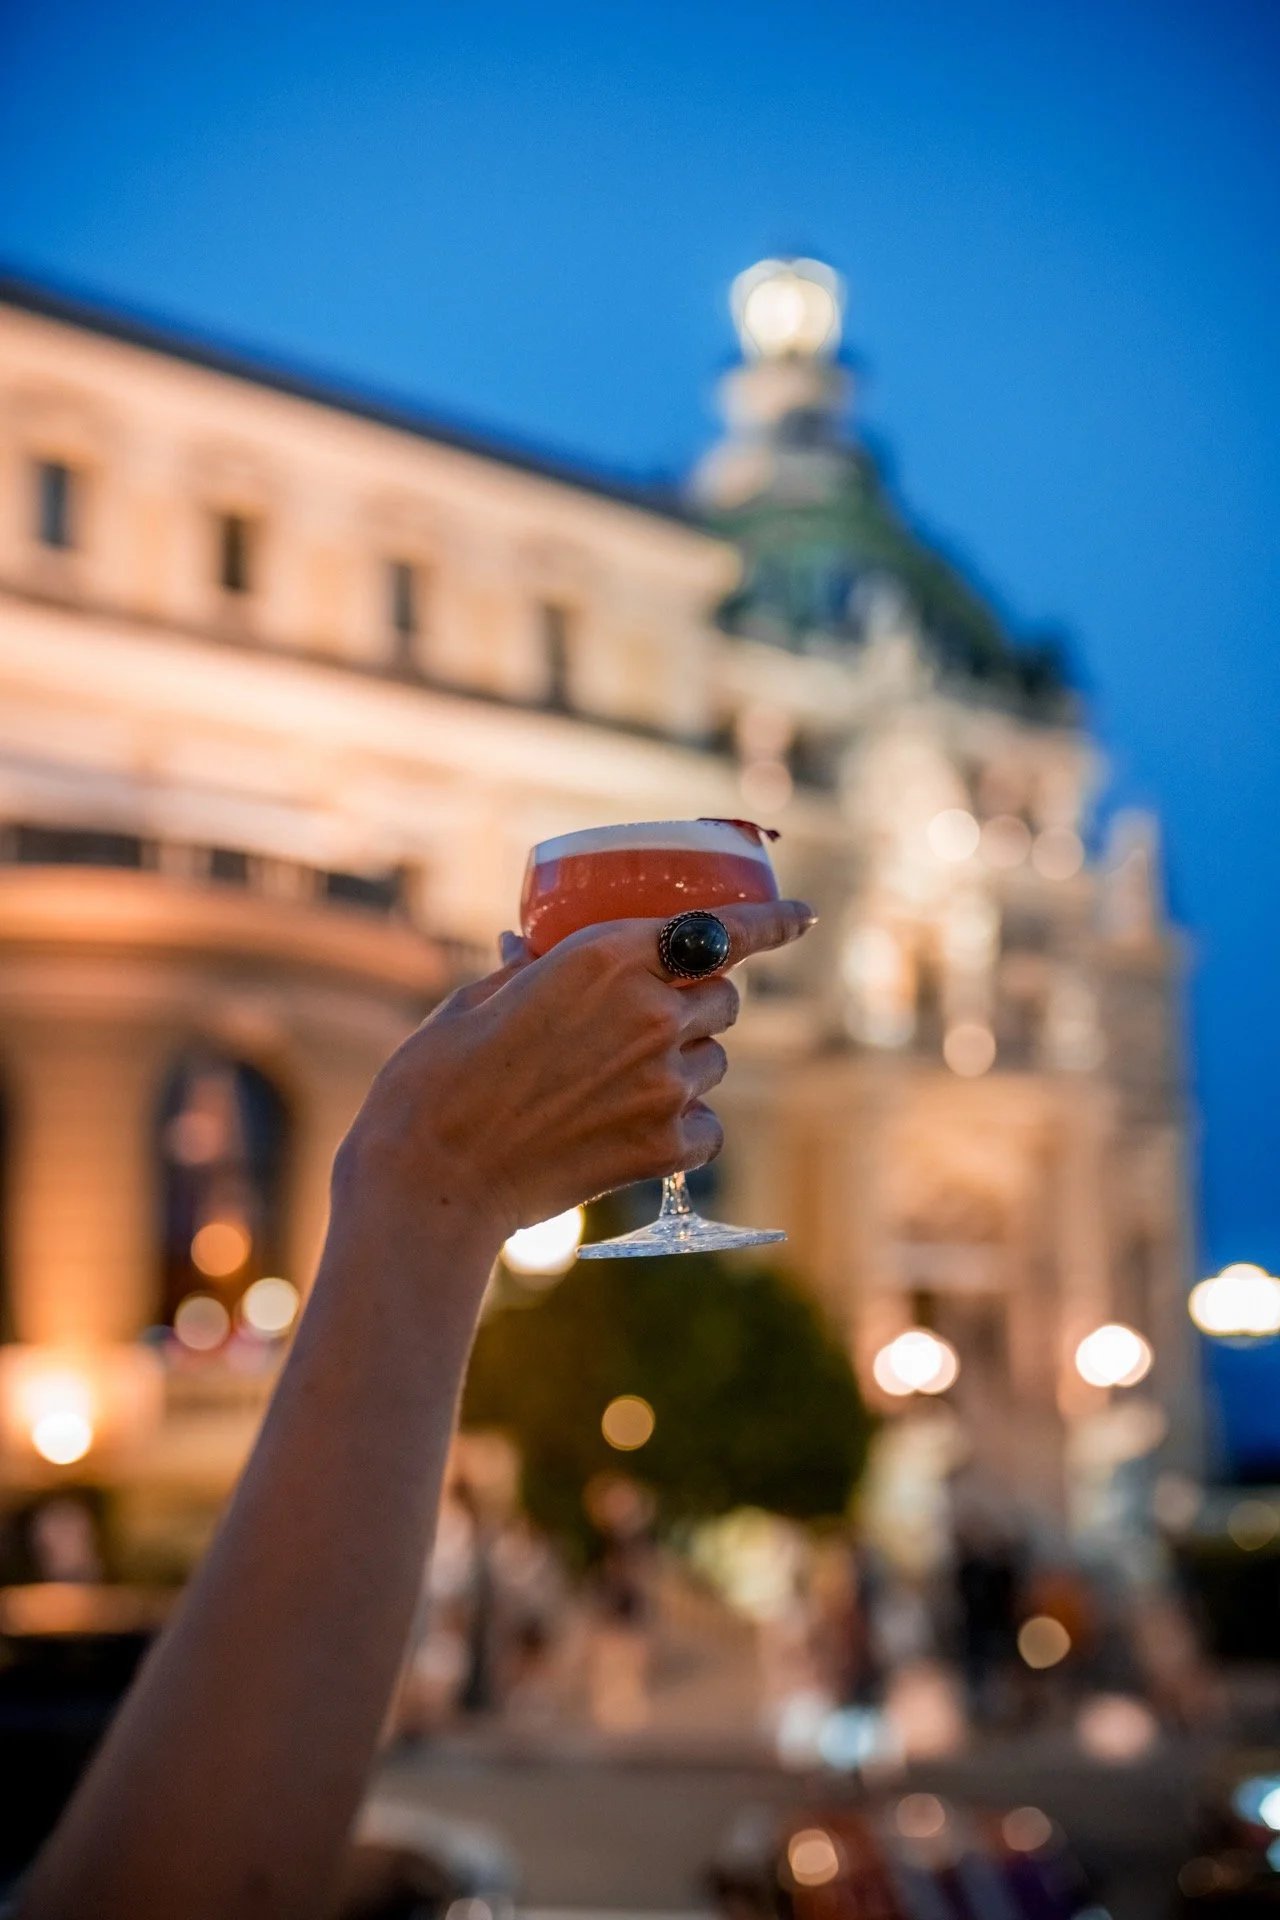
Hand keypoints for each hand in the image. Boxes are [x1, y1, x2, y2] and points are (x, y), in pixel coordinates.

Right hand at [334, 898, 813, 1246]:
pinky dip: (683, 1128)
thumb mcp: (477, 1000)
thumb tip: (531, 951)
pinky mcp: (667, 1144)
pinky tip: (631, 1132)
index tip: (803, 916)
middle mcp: (650, 1011)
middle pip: (723, 996)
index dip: (771, 921)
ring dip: (685, 1066)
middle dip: (696, 1004)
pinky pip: (708, 1125)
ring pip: (717, 1061)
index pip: (720, 928)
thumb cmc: (437, 1082)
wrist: (432, 1182)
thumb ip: (527, 969)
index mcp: (605, 956)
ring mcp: (664, 1081)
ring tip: (616, 1087)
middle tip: (645, 1025)